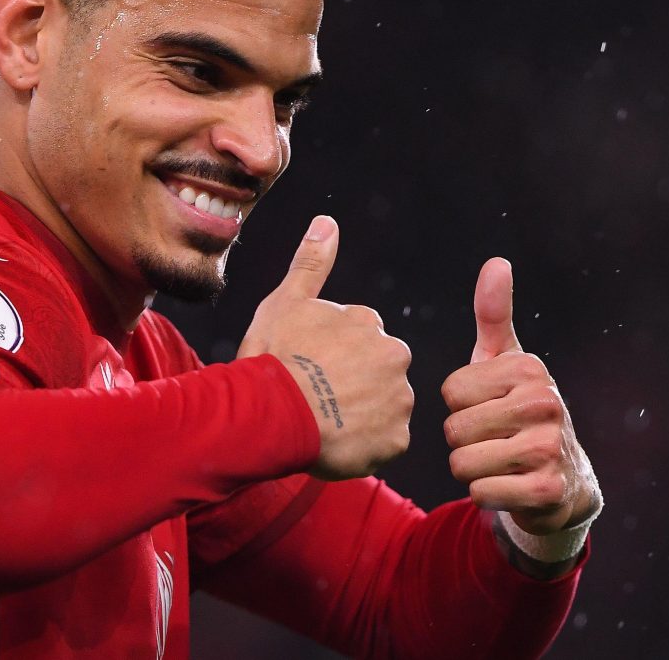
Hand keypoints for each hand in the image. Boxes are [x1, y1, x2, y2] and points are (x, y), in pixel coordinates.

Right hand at [239, 216, 413, 480]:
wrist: (270, 415)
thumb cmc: (273, 357)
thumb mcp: (286, 302)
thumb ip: (312, 263)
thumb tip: (327, 221)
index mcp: (369, 322)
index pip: (359, 340)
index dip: (331, 357)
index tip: (308, 368)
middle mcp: (394, 355)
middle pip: (378, 373)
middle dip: (355, 384)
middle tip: (317, 398)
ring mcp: (398, 400)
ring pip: (383, 408)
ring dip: (361, 416)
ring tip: (323, 423)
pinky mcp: (396, 440)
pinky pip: (384, 444)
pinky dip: (364, 447)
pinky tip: (334, 443)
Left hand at [441, 258, 598, 534]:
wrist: (565, 477)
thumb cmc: (519, 410)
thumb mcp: (506, 361)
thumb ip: (494, 314)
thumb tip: (497, 262)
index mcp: (529, 368)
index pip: (450, 392)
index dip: (460, 406)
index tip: (489, 407)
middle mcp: (545, 403)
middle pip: (453, 430)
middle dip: (463, 441)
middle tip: (493, 439)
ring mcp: (548, 447)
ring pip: (462, 463)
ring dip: (471, 470)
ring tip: (499, 461)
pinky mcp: (546, 490)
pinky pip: (480, 493)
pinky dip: (485, 494)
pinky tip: (509, 485)